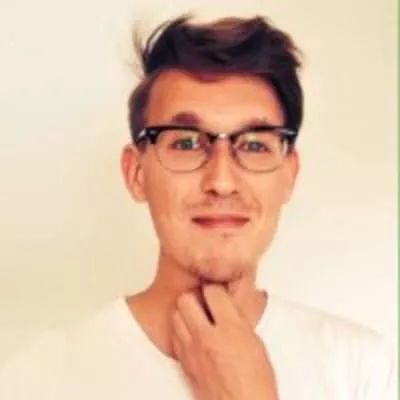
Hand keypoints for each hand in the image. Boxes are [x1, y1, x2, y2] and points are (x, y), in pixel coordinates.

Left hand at [171, 284, 277, 399]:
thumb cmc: (255, 384)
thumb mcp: (256, 344)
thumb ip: (239, 321)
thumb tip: (230, 309)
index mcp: (230, 329)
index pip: (212, 292)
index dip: (216, 289)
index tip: (218, 292)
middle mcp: (207, 337)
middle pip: (186, 299)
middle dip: (194, 296)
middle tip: (202, 300)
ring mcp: (192, 350)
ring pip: (175, 316)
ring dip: (184, 312)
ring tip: (196, 317)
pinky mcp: (185, 363)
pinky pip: (174, 337)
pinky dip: (180, 332)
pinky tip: (191, 335)